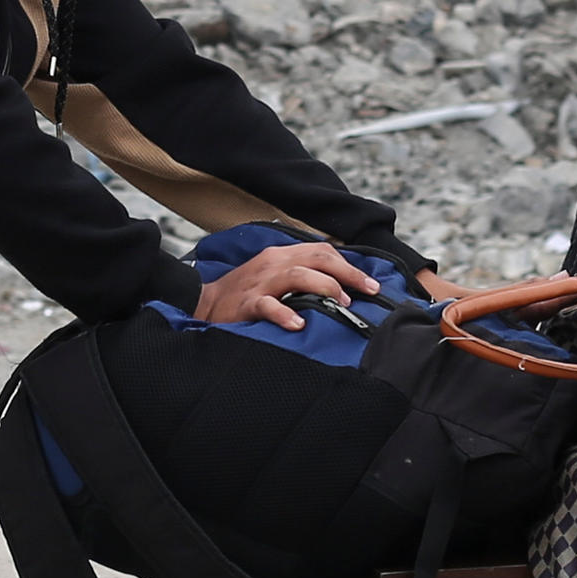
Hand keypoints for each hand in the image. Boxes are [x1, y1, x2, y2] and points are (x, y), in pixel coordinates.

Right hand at [194, 238, 382, 330]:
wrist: (205, 304)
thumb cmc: (246, 293)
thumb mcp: (275, 276)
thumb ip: (303, 276)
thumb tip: (341, 289)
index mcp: (282, 255)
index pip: (322, 252)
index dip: (350, 266)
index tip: (371, 285)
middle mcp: (273, 263)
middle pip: (316, 258)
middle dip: (347, 274)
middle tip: (368, 292)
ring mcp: (260, 282)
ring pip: (296, 275)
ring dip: (323, 287)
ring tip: (341, 303)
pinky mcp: (246, 303)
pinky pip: (267, 305)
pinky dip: (284, 314)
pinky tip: (299, 325)